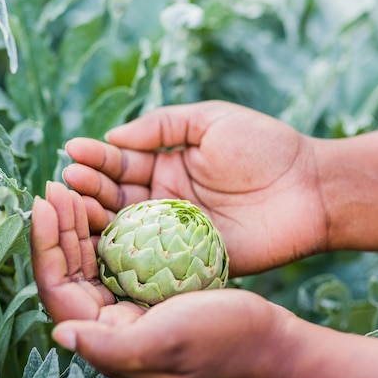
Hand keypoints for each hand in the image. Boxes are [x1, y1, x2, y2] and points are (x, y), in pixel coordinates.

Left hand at [31, 178, 290, 377]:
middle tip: (59, 185)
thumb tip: (60, 334)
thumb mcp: (164, 345)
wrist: (267, 341)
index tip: (45, 202)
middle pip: (71, 268)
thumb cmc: (221, 343)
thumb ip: (110, 347)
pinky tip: (110, 201)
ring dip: (81, 222)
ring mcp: (132, 299)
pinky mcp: (152, 284)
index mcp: (108, 336)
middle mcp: (112, 318)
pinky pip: (120, 250)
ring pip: (93, 256)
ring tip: (76, 187)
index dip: (46, 246)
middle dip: (60, 227)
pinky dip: (110, 224)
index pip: (58, 289)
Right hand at [63, 100, 327, 275]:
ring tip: (75, 204)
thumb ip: (161, 126)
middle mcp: (165, 198)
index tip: (73, 150)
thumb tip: (113, 135)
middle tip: (69, 180)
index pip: (122, 161)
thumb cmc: (263, 146)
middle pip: (117, 195)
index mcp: (168, 164)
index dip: (98, 156)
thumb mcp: (209, 119)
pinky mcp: (191, 258)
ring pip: (127, 226)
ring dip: (99, 216)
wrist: (309, 187)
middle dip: (91, 186)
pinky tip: (101, 243)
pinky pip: (151, 257)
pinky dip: (125, 252)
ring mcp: (175, 230)